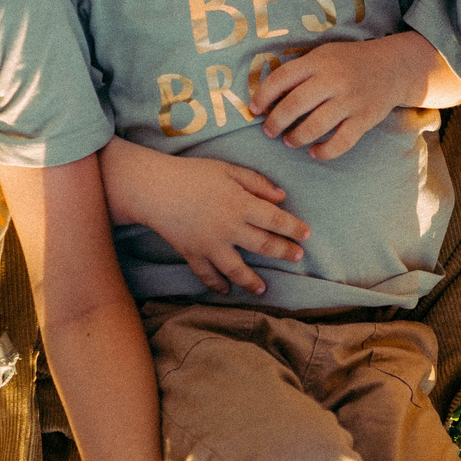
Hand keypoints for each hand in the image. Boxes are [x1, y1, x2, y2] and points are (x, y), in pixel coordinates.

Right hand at [100, 140, 309, 295]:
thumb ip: (256, 182)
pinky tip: (226, 290)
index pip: (275, 219)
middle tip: (297, 257)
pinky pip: (207, 275)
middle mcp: (228, 228)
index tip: (307, 235)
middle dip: (284, 252)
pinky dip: (217, 284)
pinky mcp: (192, 254)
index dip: (293, 228)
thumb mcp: (227, 170)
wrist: (153, 188)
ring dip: (252, 281)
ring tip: (262, 288)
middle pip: (263, 245)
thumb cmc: (192, 174)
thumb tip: (281, 196)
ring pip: (237, 269)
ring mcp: (210, 245)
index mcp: (240, 204)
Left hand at [250, 34, 428, 159]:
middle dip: (275, 122)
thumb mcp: (324, 56)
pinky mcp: (364, 119)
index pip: (282, 78)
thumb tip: (269, 96)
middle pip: (295, 105)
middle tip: (269, 131)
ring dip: (296, 138)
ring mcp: (350, 101)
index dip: (263, 95)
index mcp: (319, 62)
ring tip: (289, 141)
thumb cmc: (349, 62)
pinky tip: (315, 152)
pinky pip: (341, 142)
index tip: (254, 109)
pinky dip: (325, 151)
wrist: (392, 67)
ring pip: (315, 126)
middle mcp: (333, 80)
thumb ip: (300, 72)